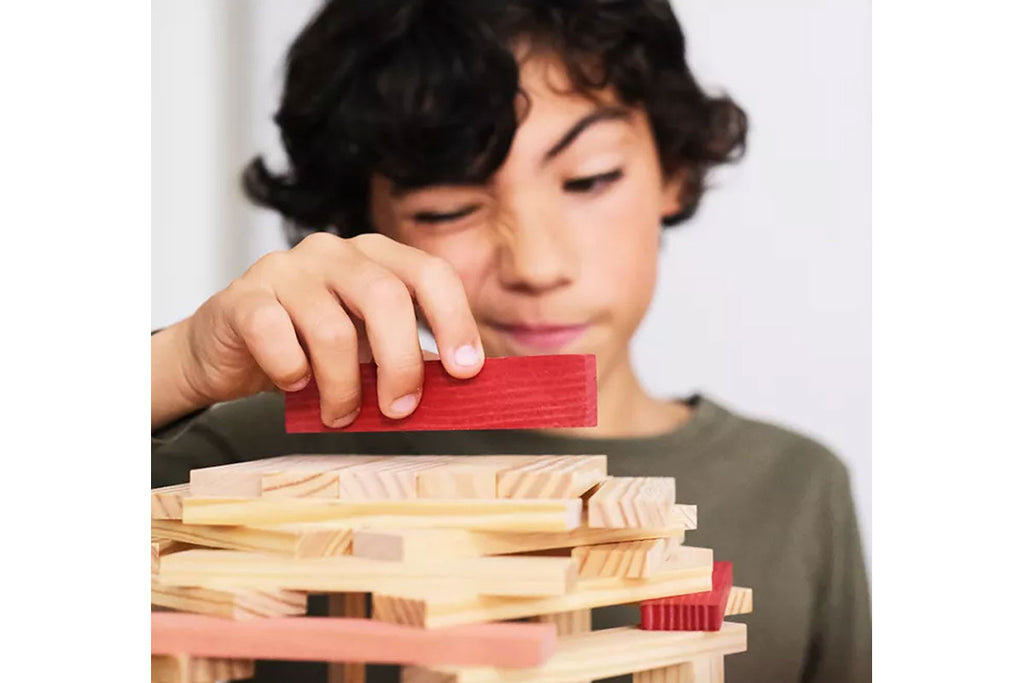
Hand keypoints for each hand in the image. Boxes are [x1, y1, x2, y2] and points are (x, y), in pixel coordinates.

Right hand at [152, 232, 482, 428]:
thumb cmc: (309, 349)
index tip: (466, 370)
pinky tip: (294, 385)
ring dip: (342, 386)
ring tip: (338, 413)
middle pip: (385, 297)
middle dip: (401, 362)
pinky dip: (290, 372)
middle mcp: (332, 252)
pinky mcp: (243, 297)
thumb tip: (462, 386)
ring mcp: (285, 269)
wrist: (227, 351)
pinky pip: (275, 336)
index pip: (430, 273)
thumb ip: (408, 355)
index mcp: (375, 257)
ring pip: (332, 328)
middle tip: (399, 409)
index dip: (455, 320)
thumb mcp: (368, 349)